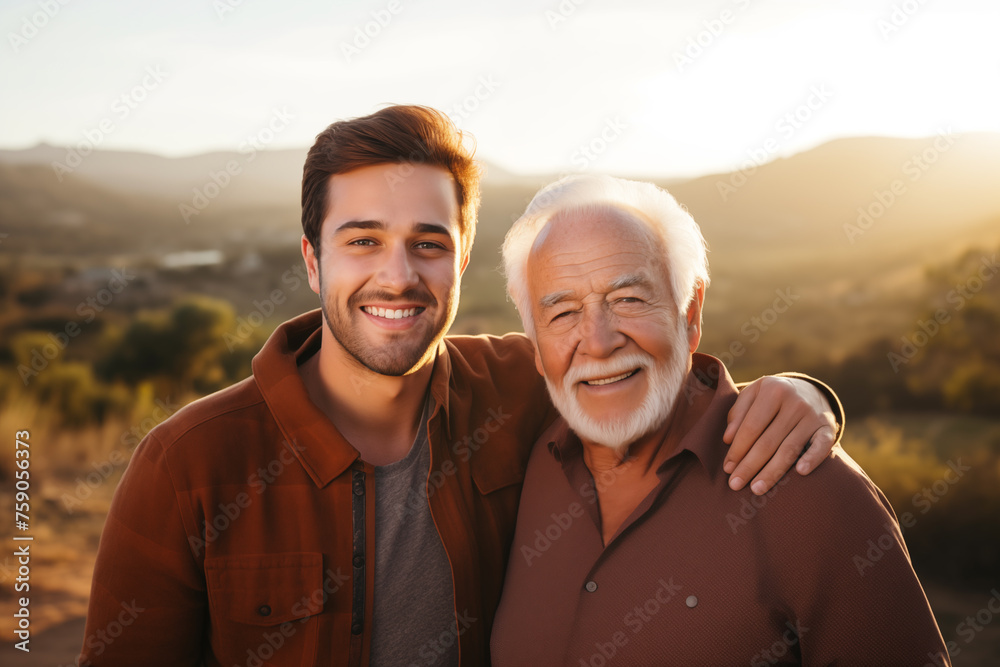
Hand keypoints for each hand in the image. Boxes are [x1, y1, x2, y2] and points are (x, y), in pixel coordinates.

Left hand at [722, 376, 837, 494]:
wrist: (809, 390)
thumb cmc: (771, 398)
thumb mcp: (752, 394)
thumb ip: (737, 413)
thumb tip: (727, 439)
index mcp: (772, 390)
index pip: (751, 427)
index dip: (737, 449)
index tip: (727, 468)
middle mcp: (794, 402)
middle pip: (768, 441)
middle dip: (749, 466)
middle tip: (735, 485)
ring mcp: (813, 416)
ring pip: (789, 449)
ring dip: (772, 472)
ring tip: (756, 489)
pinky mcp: (828, 428)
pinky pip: (822, 446)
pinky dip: (812, 459)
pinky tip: (800, 472)